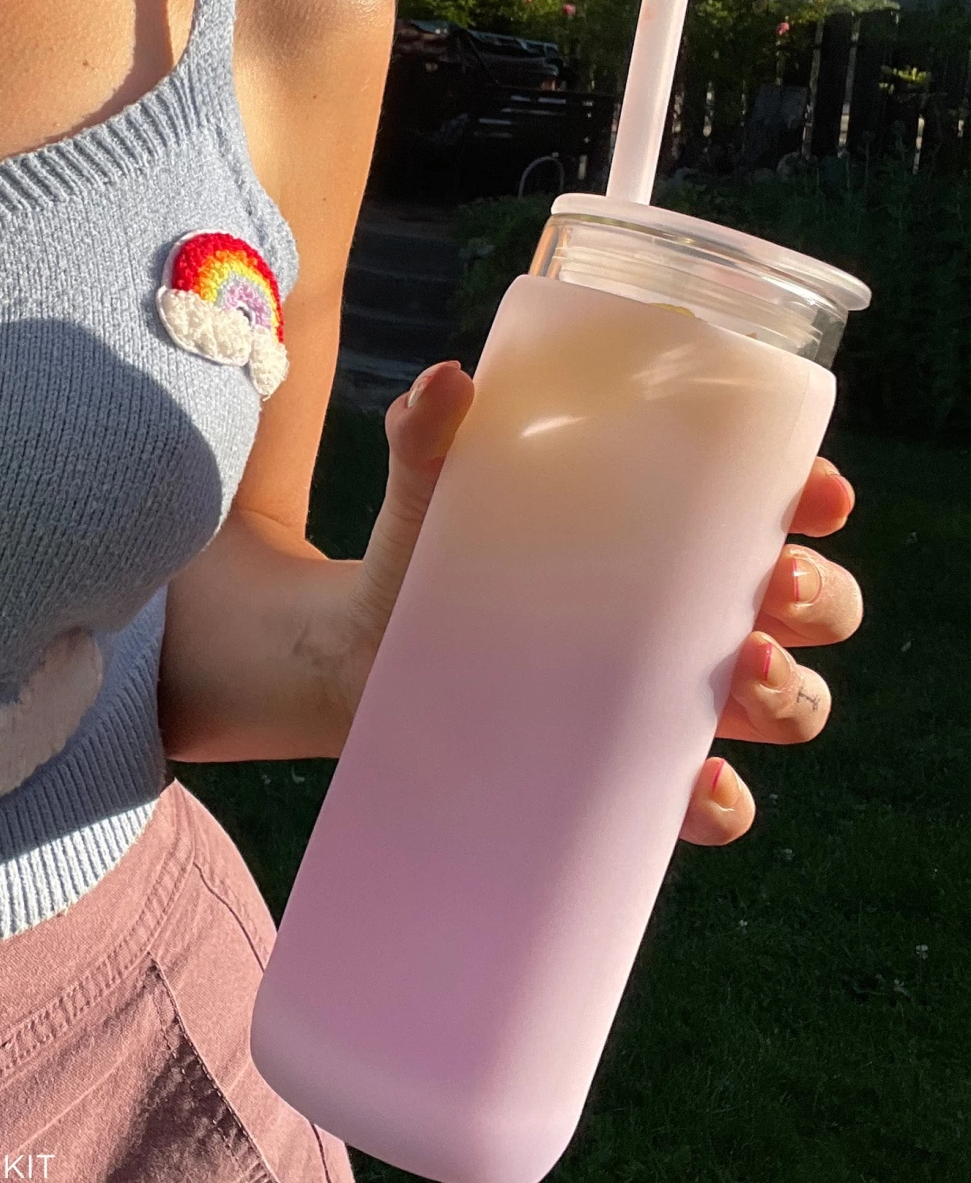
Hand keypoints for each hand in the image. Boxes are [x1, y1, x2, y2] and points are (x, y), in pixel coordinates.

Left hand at [343, 359, 862, 849]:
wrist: (363, 653)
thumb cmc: (423, 555)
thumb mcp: (428, 489)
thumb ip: (427, 435)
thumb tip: (445, 381)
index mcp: (665, 531)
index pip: (774, 506)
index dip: (815, 497)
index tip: (816, 495)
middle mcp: (689, 613)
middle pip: (812, 608)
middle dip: (819, 598)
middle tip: (775, 584)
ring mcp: (668, 696)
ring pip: (788, 703)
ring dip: (791, 693)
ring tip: (746, 670)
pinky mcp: (631, 767)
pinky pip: (710, 801)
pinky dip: (722, 802)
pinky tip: (699, 781)